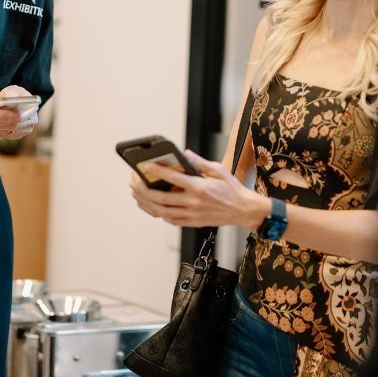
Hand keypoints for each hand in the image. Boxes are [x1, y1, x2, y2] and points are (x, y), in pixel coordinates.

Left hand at [0, 85, 39, 139]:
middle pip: (9, 125)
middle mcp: (30, 123)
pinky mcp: (15, 136)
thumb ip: (11, 92)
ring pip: (4, 131)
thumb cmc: (14, 94)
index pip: (17, 115)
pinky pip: (1, 135)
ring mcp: (23, 131)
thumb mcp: (13, 90)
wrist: (16, 102)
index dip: (2, 115)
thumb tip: (7, 98)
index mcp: (32, 109)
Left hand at [129, 150, 269, 228]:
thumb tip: (185, 154)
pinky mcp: (192, 223)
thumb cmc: (232, 189)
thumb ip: (200, 162)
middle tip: (134, 182)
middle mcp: (193, 203)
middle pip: (161, 198)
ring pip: (162, 211)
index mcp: (199, 187)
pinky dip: (158, 213)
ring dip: (146, 203)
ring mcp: (191, 215)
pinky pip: (170, 220)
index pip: (173, 178)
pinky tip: (152, 206)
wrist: (243, 210)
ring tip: (137, 194)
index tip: (145, 166)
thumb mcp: (218, 170)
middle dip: (143, 190)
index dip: (157, 171)